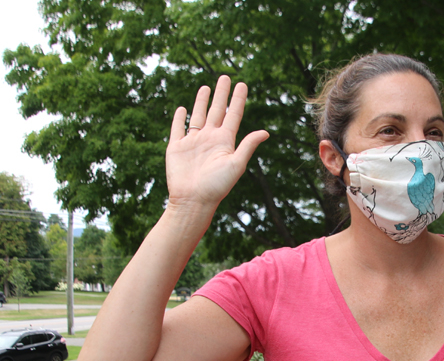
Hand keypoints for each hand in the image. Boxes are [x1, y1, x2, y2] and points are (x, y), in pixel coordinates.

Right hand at [166, 75, 268, 212]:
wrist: (193, 200)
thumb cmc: (217, 186)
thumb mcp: (236, 164)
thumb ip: (248, 146)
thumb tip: (266, 132)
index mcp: (225, 141)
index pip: (233, 115)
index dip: (238, 99)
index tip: (242, 84)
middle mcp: (209, 139)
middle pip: (216, 110)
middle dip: (221, 94)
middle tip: (225, 77)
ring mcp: (193, 142)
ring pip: (198, 115)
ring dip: (202, 101)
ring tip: (206, 87)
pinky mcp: (176, 147)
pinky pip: (178, 128)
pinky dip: (179, 118)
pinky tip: (183, 108)